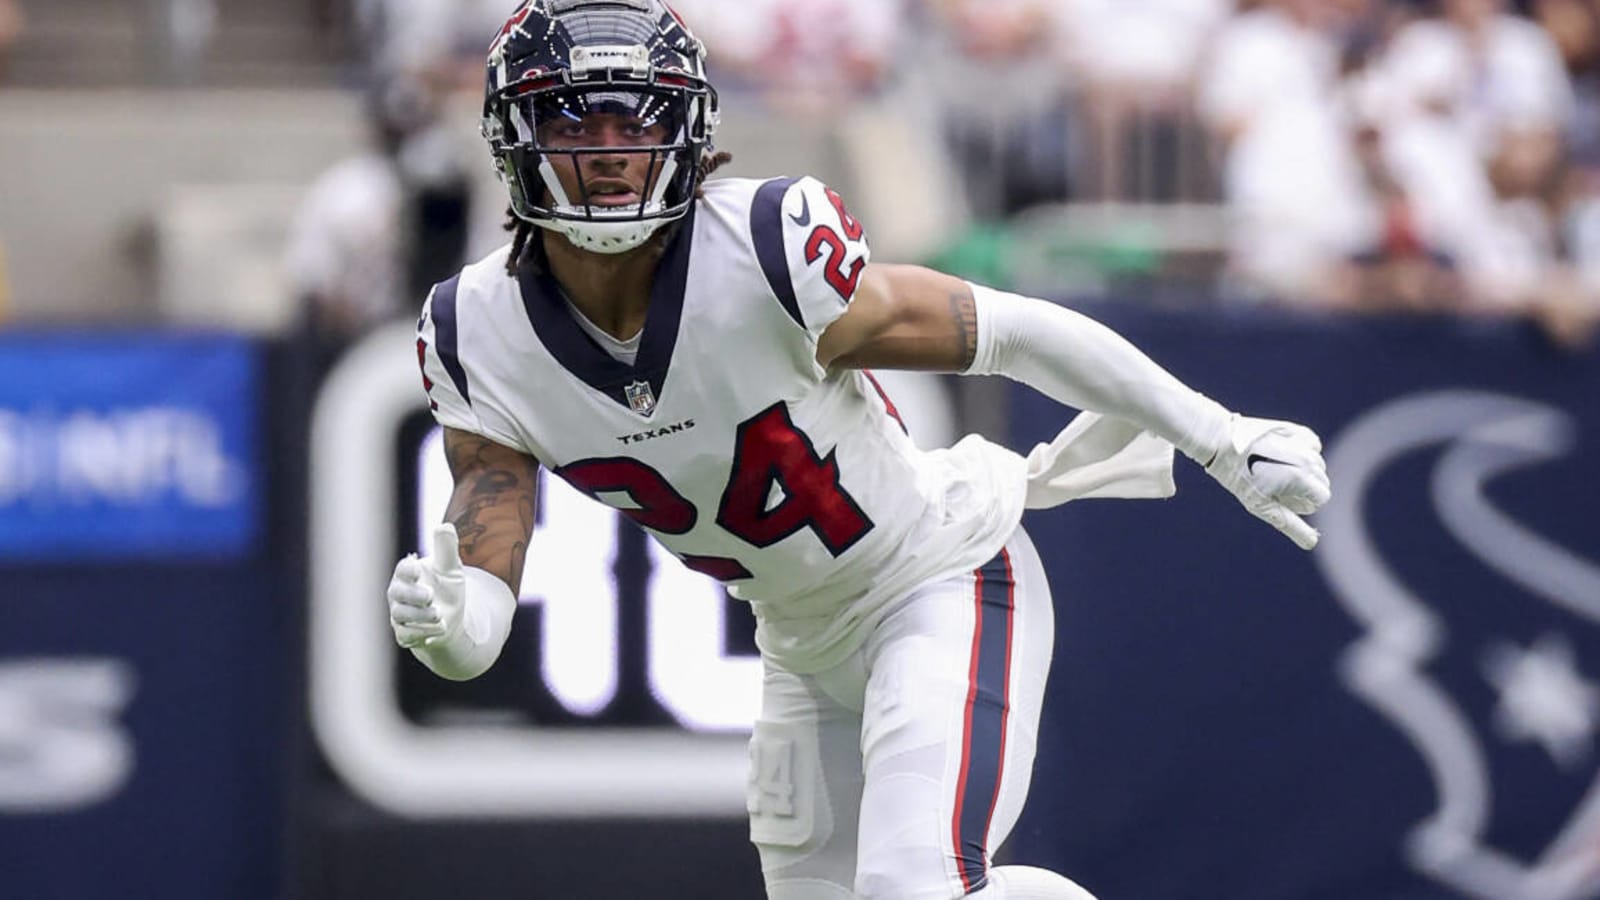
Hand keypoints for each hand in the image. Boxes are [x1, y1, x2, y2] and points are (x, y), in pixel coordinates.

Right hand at [386, 524, 467, 648]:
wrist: (451, 619)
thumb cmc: (447, 588)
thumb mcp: (451, 568)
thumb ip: (447, 549)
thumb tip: (445, 526)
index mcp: (408, 574)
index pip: (402, 570)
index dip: (407, 570)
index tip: (417, 570)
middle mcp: (399, 594)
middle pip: (397, 593)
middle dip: (413, 595)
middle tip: (430, 595)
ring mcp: (400, 615)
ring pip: (401, 615)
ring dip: (420, 616)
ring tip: (439, 614)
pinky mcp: (405, 634)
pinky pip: (406, 635)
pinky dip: (422, 633)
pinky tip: (440, 629)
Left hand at [1204, 415, 1331, 549]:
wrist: (1223, 442)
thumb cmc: (1240, 477)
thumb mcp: (1262, 506)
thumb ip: (1290, 525)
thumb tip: (1312, 543)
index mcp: (1302, 478)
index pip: (1323, 498)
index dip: (1304, 503)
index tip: (1282, 498)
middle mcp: (1308, 459)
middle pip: (1322, 482)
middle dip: (1305, 488)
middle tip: (1275, 483)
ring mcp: (1303, 443)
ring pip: (1318, 465)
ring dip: (1304, 470)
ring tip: (1275, 468)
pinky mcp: (1298, 430)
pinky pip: (1312, 446)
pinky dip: (1304, 452)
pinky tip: (1283, 454)